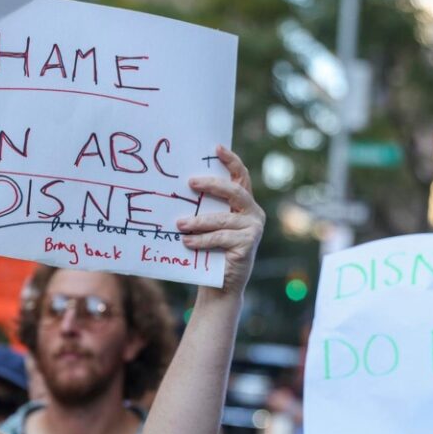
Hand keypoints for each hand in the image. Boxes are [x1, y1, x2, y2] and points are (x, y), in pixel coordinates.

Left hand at [179, 145, 265, 294]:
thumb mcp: (207, 226)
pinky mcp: (249, 244)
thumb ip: (203, 208)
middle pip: (234, 191)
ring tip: (179, 224)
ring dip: (198, 221)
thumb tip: (180, 189)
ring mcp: (253, 228)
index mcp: (243, 203)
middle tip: (190, 183)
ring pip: (223, 218)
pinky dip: (202, 240)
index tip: (216, 148)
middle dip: (212, 185)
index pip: (240, 176)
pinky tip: (187, 242)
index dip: (231, 161)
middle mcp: (253, 213)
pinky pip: (221, 238)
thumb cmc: (210, 252)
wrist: (220, 286)